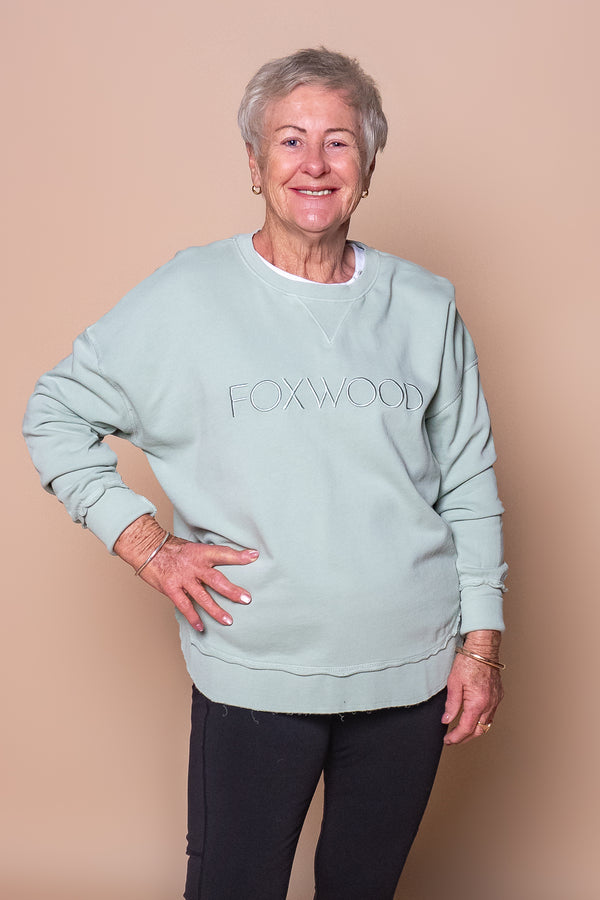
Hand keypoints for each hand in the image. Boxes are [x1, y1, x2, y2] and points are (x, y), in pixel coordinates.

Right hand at [114, 515, 258, 630]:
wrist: (146, 547)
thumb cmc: (172, 548)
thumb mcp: (193, 547)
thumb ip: (208, 557)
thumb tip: (228, 561)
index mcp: (201, 553)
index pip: (223, 553)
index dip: (238, 555)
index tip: (254, 556)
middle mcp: (193, 566)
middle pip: (216, 580)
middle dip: (232, 591)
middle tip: (247, 599)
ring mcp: (182, 578)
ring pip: (202, 597)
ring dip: (216, 610)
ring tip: (229, 621)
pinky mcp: (171, 588)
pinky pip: (184, 605)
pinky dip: (193, 617)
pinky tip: (201, 627)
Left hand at [442, 630, 503, 745]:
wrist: (483, 648)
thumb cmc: (468, 661)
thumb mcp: (453, 682)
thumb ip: (451, 704)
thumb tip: (446, 720)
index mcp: (477, 702)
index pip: (466, 728)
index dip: (455, 737)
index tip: (447, 740)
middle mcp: (489, 704)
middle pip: (478, 731)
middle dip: (465, 738)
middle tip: (452, 739)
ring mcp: (496, 700)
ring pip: (486, 724)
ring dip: (474, 731)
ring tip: (461, 731)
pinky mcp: (498, 695)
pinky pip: (491, 714)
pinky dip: (481, 720)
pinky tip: (473, 717)